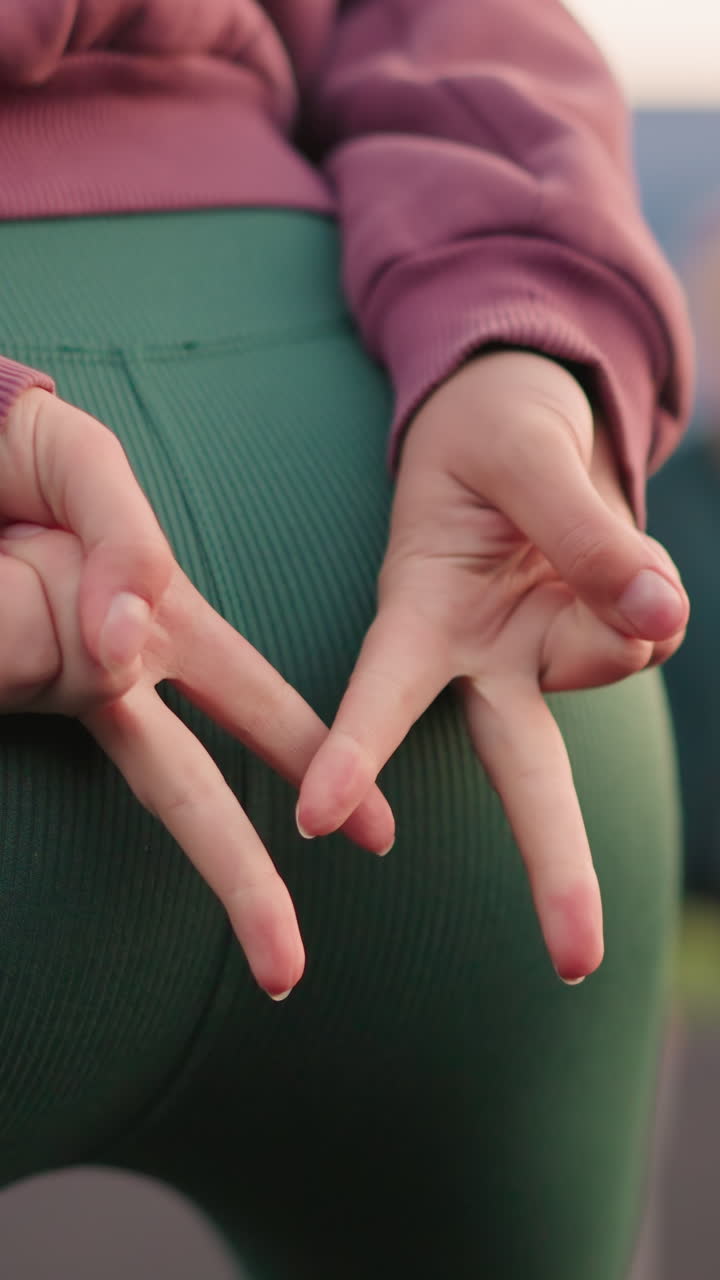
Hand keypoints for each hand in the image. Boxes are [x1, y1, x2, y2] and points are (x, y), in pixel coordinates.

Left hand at [0, 389, 394, 997]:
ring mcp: (38, 677)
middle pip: (185, 789)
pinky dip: (5, 662)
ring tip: (135, 763)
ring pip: (85, 734)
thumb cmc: (8, 449)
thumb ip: (119, 537)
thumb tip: (131, 645)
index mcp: (151, 615)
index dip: (306, 756)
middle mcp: (103, 669)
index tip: (366, 829)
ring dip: (69, 713)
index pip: (246, 700)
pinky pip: (6, 674)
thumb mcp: (78, 463)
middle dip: (243, 879)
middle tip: (288, 972)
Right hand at [297, 351, 688, 982]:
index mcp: (417, 611)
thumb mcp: (524, 453)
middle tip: (575, 963)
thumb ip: (586, 535)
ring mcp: (538, 659)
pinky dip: (650, 597)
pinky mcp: (588, 647)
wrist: (518, 417)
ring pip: (611, 669)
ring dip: (629, 613)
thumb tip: (666, 621)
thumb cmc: (489, 433)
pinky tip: (616, 567)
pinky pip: (648, 635)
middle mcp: (475, 657)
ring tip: (590, 537)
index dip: (355, 750)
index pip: (385, 687)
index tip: (315, 817)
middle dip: (551, 861)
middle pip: (519, 769)